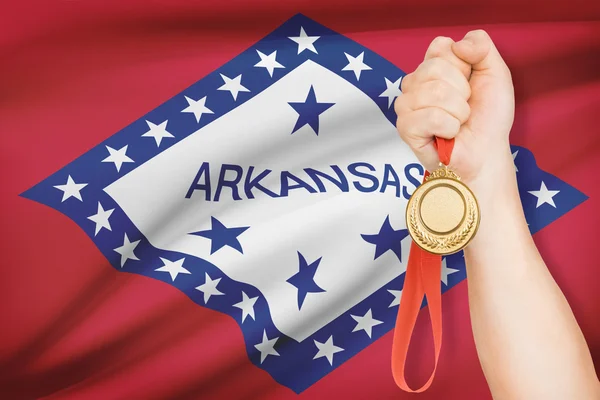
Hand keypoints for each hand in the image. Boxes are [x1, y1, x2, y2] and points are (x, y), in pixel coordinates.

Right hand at [394, 30, 514, 191]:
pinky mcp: (405, 128)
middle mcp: (414, 83)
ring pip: (433, 93)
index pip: (440, 46)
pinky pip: (429, 117)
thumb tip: (457, 45)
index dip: (463, 65)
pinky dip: (449, 127)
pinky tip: (447, 135)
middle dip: (462, 91)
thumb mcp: (495, 73)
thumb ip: (482, 46)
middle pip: (434, 69)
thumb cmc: (488, 116)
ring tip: (457, 123)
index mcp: (432, 67)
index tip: (470, 83)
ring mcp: (406, 106)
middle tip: (464, 108)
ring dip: (458, 112)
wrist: (487, 152)